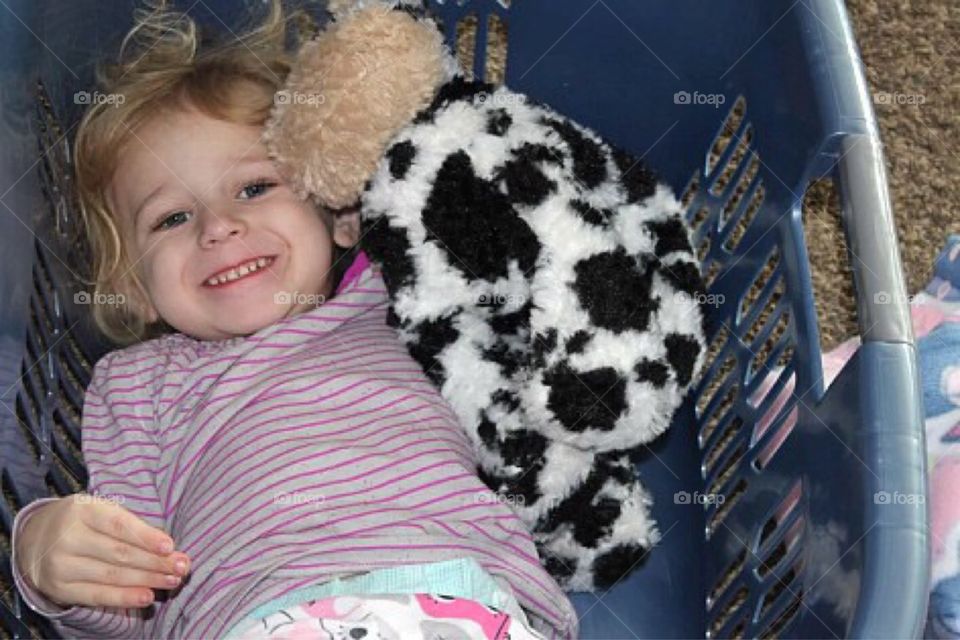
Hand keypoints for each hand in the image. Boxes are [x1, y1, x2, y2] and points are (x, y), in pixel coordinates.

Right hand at [14, 493, 190, 608]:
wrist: (37, 539)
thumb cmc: (85, 522)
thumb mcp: (103, 511)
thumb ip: (134, 527)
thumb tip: (171, 549)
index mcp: (82, 510)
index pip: (118, 525)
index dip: (145, 537)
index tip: (169, 546)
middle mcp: (68, 537)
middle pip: (119, 553)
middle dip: (155, 562)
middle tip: (182, 567)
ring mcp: (61, 565)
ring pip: (111, 575)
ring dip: (147, 580)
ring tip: (172, 581)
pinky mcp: (60, 588)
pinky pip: (97, 596)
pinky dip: (124, 598)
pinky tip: (147, 597)